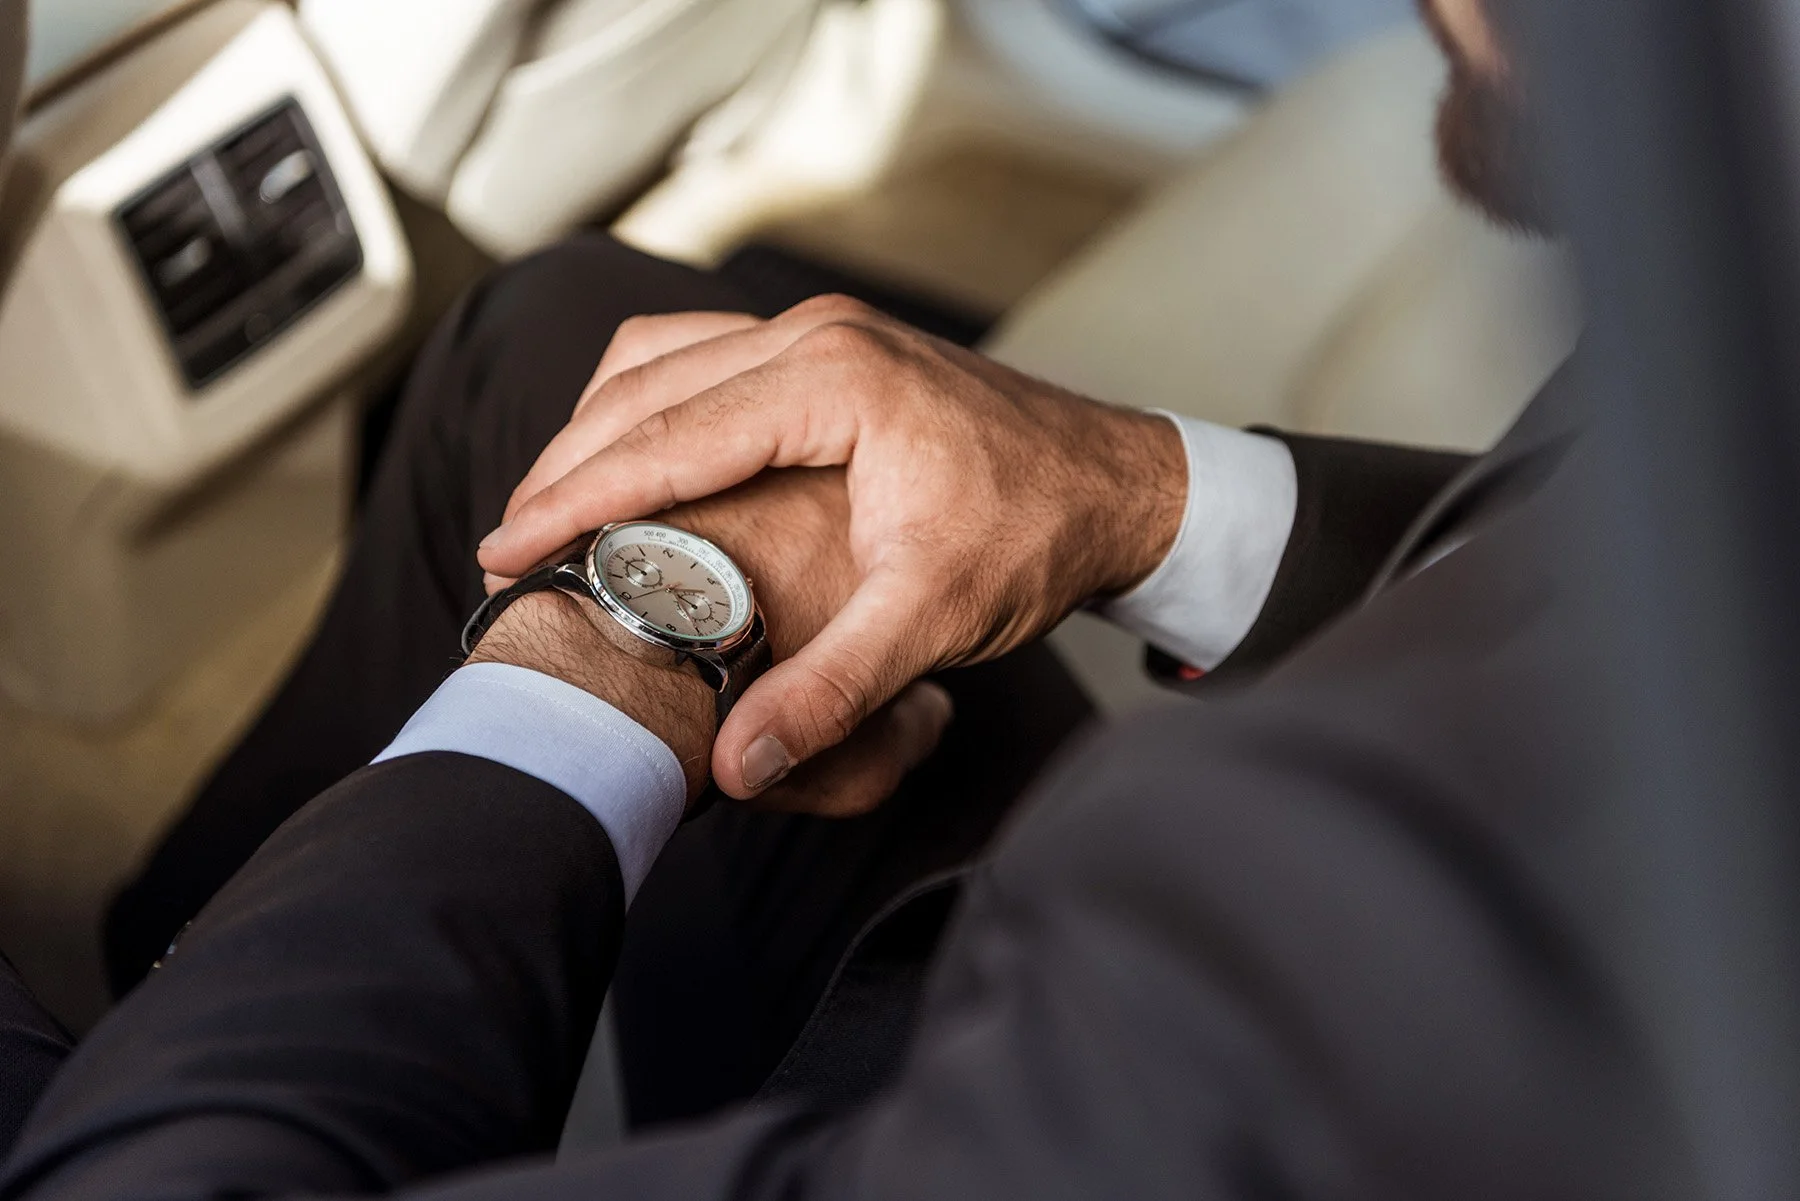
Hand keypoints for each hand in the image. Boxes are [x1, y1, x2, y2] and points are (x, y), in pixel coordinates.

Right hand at [479, 296, 1185, 799]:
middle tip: (504, 548)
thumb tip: (739, 764)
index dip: (575, 499)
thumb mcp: (938, 617)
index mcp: (834, 378)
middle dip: (565, 466)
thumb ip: (835, 689)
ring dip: (597, 430)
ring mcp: (822, 332)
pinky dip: (646, 408)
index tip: (504, 553)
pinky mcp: (829, 350)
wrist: (1120, 484)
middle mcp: (817, 334)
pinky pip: (702, 358)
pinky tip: (627, 467)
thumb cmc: (1039, 536)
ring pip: (663, 360)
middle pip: (646, 387)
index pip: (667, 436)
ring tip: (545, 513)